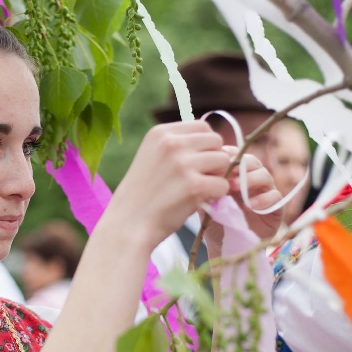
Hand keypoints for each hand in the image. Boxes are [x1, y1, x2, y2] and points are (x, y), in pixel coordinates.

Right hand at [106, 121, 230, 252]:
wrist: (127, 225)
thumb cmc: (142, 195)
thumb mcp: (152, 158)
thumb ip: (178, 147)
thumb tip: (223, 146)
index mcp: (160, 133)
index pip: (202, 126)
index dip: (205, 145)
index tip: (195, 162)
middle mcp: (172, 143)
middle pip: (216, 141)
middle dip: (213, 159)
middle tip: (199, 178)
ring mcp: (183, 163)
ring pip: (223, 161)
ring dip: (216, 177)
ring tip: (197, 190)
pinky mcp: (194, 186)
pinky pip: (223, 185)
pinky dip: (216, 196)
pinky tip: (199, 202)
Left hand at [203, 147, 282, 252]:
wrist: (225, 248)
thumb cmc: (215, 223)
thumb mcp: (207, 203)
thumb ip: (206, 188)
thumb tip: (202, 172)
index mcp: (236, 175)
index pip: (237, 156)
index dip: (230, 155)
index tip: (218, 160)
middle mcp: (253, 181)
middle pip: (253, 162)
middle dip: (241, 166)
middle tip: (227, 175)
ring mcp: (266, 193)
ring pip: (265, 175)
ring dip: (251, 180)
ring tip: (235, 189)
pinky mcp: (276, 208)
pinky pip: (275, 196)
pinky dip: (263, 199)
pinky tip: (250, 206)